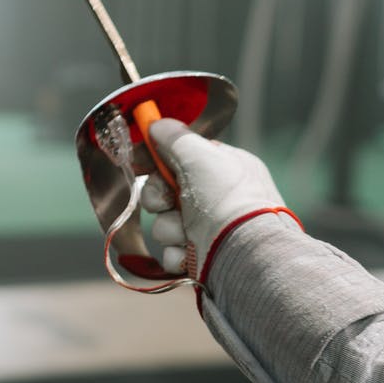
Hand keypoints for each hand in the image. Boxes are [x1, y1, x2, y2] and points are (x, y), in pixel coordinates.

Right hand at [141, 118, 297, 283]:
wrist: (245, 252)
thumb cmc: (226, 197)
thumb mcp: (200, 155)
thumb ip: (174, 137)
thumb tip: (156, 124)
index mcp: (224, 167)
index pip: (183, 158)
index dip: (158, 161)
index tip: (139, 163)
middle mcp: (218, 197)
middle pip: (167, 191)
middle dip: (158, 198)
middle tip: (164, 202)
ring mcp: (210, 229)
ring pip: (166, 222)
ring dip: (168, 227)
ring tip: (184, 233)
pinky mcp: (201, 258)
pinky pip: (173, 251)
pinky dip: (176, 253)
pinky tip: (188, 253)